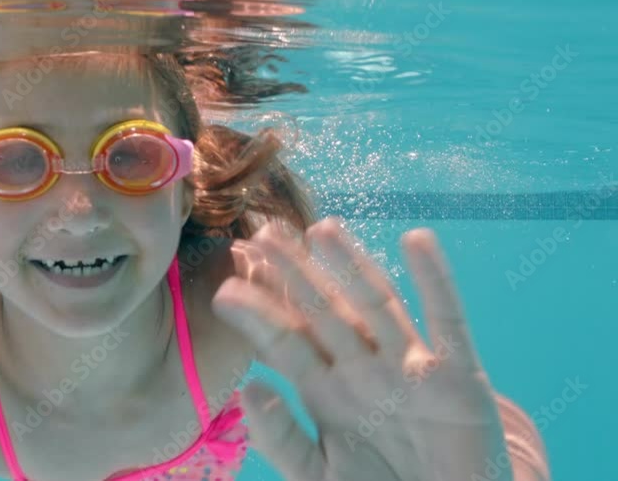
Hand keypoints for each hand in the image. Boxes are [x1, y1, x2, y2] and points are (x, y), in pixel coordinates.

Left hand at [212, 217, 511, 480]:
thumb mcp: (316, 474)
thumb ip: (281, 436)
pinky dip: (436, 280)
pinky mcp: (458, 375)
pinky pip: (447, 321)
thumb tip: (248, 387)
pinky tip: (418, 240)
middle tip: (263, 233)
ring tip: (322, 229)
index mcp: (325, 391)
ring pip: (375, 304)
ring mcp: (409, 367)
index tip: (226, 287)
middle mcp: (363, 370)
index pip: (285, 341)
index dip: (258, 313)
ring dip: (351, 266)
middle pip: (324, 311)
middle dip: (293, 273)